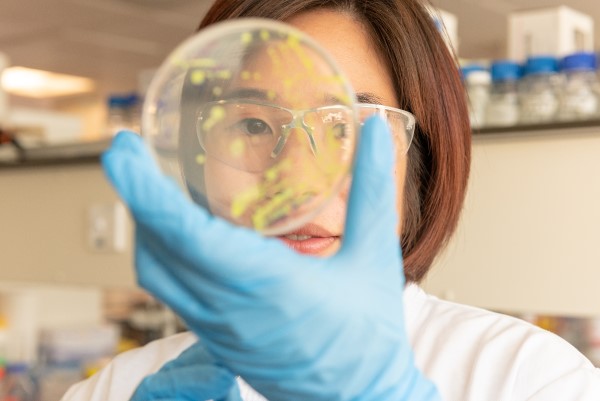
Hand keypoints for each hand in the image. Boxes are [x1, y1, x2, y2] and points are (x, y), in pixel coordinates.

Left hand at [103, 117, 439, 400]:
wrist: (361, 399)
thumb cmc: (369, 336)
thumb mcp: (376, 257)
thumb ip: (373, 189)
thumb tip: (375, 131)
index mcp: (268, 284)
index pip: (184, 234)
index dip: (144, 190)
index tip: (122, 152)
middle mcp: (230, 308)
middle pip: (155, 250)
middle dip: (132, 196)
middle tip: (127, 154)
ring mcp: (218, 329)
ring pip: (155, 275)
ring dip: (143, 227)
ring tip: (148, 188)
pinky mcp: (217, 340)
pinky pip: (170, 294)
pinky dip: (160, 256)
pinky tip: (176, 234)